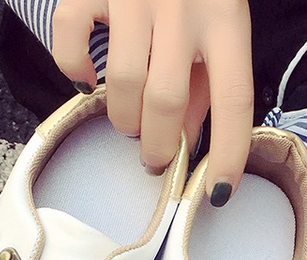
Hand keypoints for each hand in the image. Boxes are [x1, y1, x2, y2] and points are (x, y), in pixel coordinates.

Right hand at [52, 0, 253, 205]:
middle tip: (153, 157)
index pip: (235, 99)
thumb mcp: (217, 22)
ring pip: (122, 86)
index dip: (228, 154)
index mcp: (225, 18)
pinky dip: (74, 70)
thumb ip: (207, 80)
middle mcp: (182, 6)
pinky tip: (87, 75)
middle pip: (165, 103)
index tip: (217, 194)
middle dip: (156, 147)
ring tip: (127, 119)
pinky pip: (71, 44)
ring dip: (121, 119)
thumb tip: (190, 139)